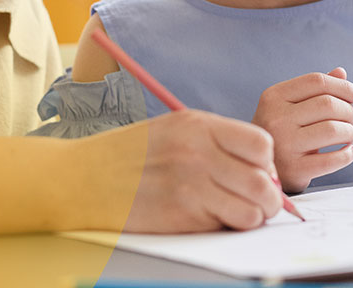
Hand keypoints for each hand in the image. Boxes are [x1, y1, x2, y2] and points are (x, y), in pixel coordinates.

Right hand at [123, 110, 283, 232]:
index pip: (261, 144)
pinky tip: (211, 218)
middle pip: (264, 182)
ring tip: (238, 213)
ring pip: (253, 210)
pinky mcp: (182, 216)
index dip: (267, 162)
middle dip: (269, 197)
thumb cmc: (131, 155)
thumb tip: (264, 171)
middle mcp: (198, 153)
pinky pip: (227, 226)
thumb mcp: (174, 130)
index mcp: (197, 126)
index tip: (258, 171)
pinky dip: (228, 227)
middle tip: (259, 201)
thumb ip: (218, 143)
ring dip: (252, 216)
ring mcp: (190, 186)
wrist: (83, 178)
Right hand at [252, 67, 352, 192]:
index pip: (316, 81)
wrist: (257, 168)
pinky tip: (350, 152)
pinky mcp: (294, 169)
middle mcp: (276, 118)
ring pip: (333, 130)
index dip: (343, 86)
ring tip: (349, 136)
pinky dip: (348, 154)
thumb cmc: (279, 132)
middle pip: (328, 104)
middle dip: (349, 111)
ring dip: (350, 132)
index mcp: (273, 96)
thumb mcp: (288, 106)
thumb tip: (341, 73)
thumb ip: (313, 89)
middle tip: (352, 119)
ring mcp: (284, 144)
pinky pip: (332, 160)